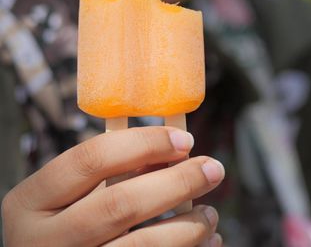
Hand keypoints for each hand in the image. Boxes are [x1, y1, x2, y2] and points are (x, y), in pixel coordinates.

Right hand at [1, 126, 224, 246]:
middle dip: (178, 182)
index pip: (91, 158)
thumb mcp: (69, 197)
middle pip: (121, 204)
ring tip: (210, 214)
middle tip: (214, 169)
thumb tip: (176, 152)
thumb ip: (110, 174)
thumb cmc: (64, 226)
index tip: (185, 140)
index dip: (144, 144)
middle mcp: (42, 241)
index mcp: (30, 202)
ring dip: (189, 227)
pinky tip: (206, 241)